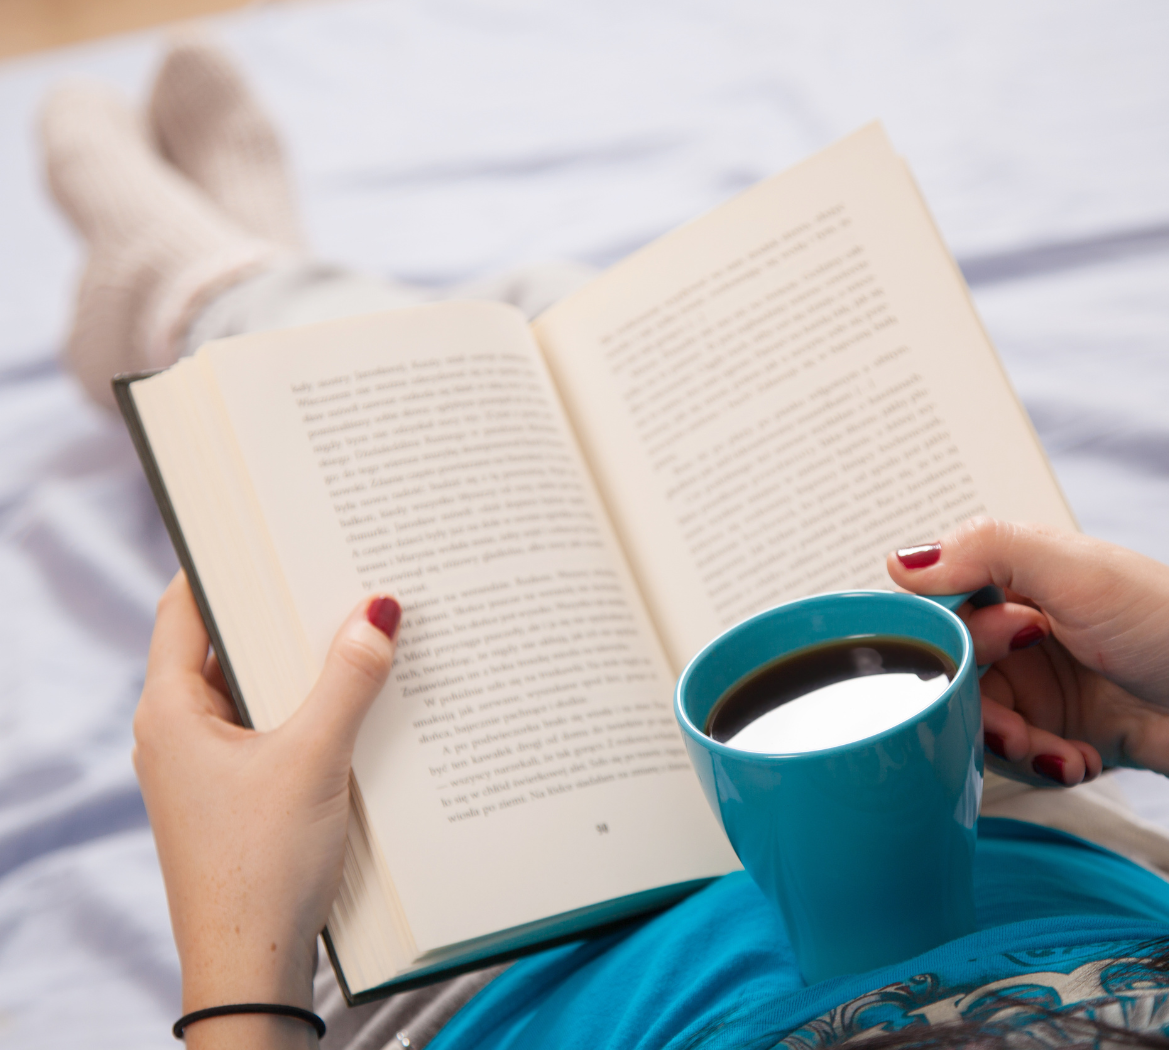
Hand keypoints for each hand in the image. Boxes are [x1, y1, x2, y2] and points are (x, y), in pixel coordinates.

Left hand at [133, 572, 400, 1047]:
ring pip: (253, 686)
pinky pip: (269, 725)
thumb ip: (347, 681)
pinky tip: (356, 697)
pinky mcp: (236, 791)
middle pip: (225, 643)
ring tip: (356, 624)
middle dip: (278, 610)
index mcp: (171, 710)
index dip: (223, 562)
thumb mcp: (312, 761)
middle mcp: (179, 729)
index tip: (270, 529)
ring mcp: (206, 763)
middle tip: (334, 568)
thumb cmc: (261, 866)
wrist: (251, 967)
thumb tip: (381, 609)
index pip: (184, 606)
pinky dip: (305, 704)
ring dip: (299, 662)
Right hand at [887, 518, 1168, 787]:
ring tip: (1053, 748)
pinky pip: (1017, 756)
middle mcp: (1018, 629)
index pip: (938, 606)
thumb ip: (983, 550)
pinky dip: (1042, 764)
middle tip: (1014, 717)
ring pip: (976, 718)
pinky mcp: (1060, 730)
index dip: (943, 638)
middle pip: (950, 670)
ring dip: (1009, 743)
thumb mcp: (1074, 570)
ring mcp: (1039, 683)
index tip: (968, 656)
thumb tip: (899, 561)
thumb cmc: (1168, 623)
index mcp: (1016, 577)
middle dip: (975, 702)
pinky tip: (1078, 758)